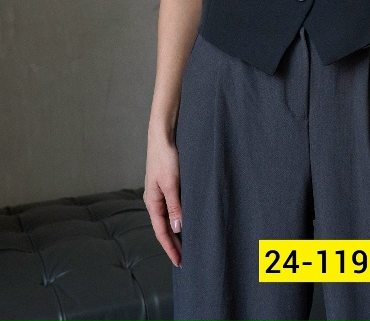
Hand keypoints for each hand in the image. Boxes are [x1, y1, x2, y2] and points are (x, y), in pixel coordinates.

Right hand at [143, 131, 182, 267]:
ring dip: (177, 231)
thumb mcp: (172, 183)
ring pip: (168, 217)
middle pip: (164, 227)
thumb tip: (177, 229)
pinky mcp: (167, 184)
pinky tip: (186, 220)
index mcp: (152, 201)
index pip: (161, 231)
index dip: (170, 247)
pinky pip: (172, 207)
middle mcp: (155, 199)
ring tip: (187, 244)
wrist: (163, 135)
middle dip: (173, 243)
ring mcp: (160, 192)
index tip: (179, 262)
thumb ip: (175, 206)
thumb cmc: (166, 158)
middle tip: (185, 258)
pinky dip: (178, 217)